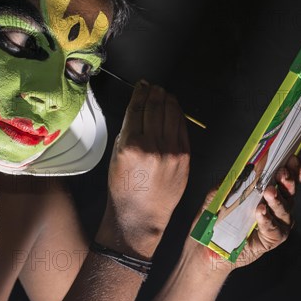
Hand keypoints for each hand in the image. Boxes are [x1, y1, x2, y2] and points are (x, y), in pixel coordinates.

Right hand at [96, 81, 189, 258]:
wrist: (141, 215)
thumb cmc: (124, 188)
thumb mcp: (116, 156)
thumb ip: (128, 131)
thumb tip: (138, 109)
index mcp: (131, 145)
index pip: (137, 109)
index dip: (139, 92)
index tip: (141, 85)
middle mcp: (152, 146)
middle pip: (155, 108)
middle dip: (154, 92)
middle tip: (153, 86)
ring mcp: (171, 151)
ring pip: (171, 114)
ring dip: (168, 100)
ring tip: (164, 93)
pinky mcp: (184, 157)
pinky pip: (182, 128)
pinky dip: (178, 115)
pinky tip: (174, 109)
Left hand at [185, 155, 300, 272]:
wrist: (208, 245)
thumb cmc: (216, 217)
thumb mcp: (219, 194)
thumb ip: (231, 181)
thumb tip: (244, 167)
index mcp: (267, 192)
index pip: (286, 179)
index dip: (294, 169)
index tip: (293, 159)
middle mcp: (277, 207)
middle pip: (289, 192)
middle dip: (287, 181)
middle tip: (281, 173)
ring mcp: (276, 224)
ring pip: (285, 210)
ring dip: (277, 199)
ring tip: (268, 192)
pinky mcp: (271, 239)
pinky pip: (274, 229)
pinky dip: (268, 219)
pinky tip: (261, 211)